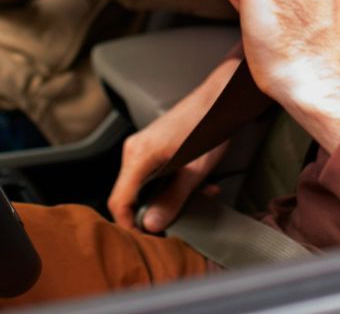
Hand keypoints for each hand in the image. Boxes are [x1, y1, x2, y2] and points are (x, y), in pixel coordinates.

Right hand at [108, 57, 239, 230]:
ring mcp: (143, 147)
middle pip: (130, 195)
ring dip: (169, 198)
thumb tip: (151, 225)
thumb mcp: (194, 171)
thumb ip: (172, 199)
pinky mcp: (154, 146)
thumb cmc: (209, 126)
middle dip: (154, 212)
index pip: (119, 200)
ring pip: (145, 186)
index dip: (129, 224)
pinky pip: (154, 174)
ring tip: (198, 198)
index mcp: (138, 155)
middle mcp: (135, 150)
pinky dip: (173, 184)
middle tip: (176, 223)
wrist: (219, 99)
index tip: (146, 239)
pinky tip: (198, 185)